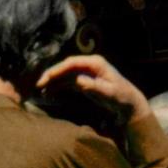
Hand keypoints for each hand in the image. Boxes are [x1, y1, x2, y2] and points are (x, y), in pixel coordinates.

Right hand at [35, 55, 149, 119]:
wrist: (129, 104)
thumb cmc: (122, 97)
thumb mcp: (109, 93)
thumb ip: (94, 86)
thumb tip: (78, 81)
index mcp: (95, 63)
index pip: (72, 63)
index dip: (58, 69)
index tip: (47, 77)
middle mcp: (89, 65)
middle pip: (66, 67)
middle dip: (52, 75)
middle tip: (39, 84)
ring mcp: (86, 72)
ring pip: (65, 74)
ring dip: (53, 81)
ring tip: (41, 90)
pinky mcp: (85, 81)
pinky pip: (68, 82)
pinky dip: (59, 86)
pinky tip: (49, 92)